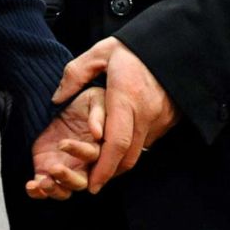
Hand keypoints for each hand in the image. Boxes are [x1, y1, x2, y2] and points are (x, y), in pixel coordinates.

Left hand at [27, 86, 104, 200]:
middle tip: (55, 168)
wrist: (65, 105)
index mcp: (98, 148)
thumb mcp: (94, 100)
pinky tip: (31, 186)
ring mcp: (67, 170)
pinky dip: (38, 192)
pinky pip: (46, 189)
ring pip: (66, 190)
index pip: (94, 156)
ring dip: (55, 190)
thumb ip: (98, 114)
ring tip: (43, 182)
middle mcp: (84, 164)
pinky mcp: (49, 170)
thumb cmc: (85, 103)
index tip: (63, 143)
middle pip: (82, 181)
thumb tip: (97, 133)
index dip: (80, 152)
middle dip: (68, 178)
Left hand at [53, 37, 177, 192]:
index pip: (116, 142)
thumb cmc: (134, 47)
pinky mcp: (168, 120)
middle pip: (128, 156)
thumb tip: (56, 98)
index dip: (103, 167)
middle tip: (93, 184)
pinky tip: (119, 147)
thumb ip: (76, 73)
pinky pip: (148, 142)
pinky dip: (132, 149)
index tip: (92, 184)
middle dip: (110, 174)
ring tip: (102, 168)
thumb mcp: (101, 52)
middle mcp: (145, 113)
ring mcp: (160, 119)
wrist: (172, 45)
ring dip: (120, 163)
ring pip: (139, 152)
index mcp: (126, 96)